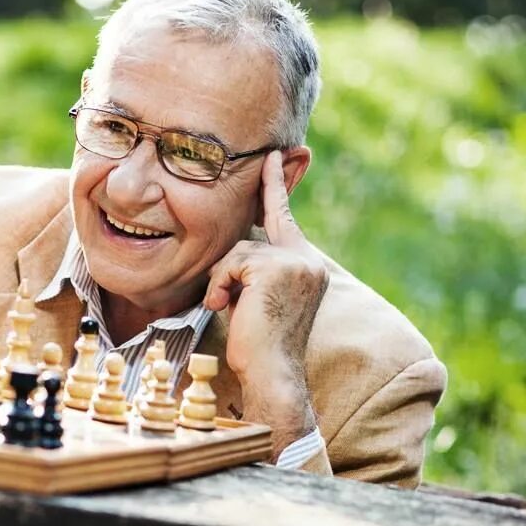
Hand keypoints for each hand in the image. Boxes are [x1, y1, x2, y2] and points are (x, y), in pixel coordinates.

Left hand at [203, 151, 327, 451]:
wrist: (271, 374)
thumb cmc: (256, 343)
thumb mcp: (255, 296)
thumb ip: (252, 268)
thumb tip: (231, 249)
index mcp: (305, 264)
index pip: (283, 215)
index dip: (275, 184)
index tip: (274, 152)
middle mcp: (306, 259)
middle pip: (246, 241)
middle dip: (228, 272)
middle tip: (232, 304)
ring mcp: (295, 262)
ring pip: (235, 253)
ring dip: (222, 284)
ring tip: (232, 311)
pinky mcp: (276, 268)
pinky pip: (229, 264)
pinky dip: (219, 287)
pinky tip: (226, 308)